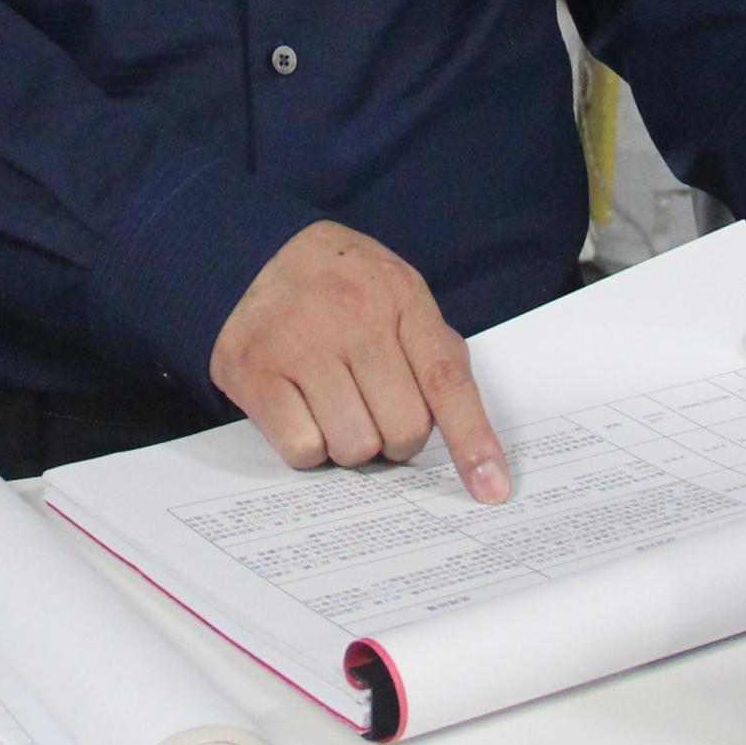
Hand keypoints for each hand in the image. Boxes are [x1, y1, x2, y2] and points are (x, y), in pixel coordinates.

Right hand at [210, 222, 511, 501]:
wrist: (253, 255)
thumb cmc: (340, 290)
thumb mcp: (398, 297)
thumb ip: (434, 353)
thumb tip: (466, 432)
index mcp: (400, 297)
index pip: (446, 380)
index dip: (472, 440)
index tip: (492, 489)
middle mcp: (351, 316)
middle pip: (402, 429)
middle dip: (395, 437)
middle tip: (374, 410)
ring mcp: (299, 342)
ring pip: (353, 446)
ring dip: (349, 443)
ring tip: (334, 406)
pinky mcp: (254, 369)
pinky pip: (302, 448)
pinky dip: (308, 446)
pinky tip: (300, 411)